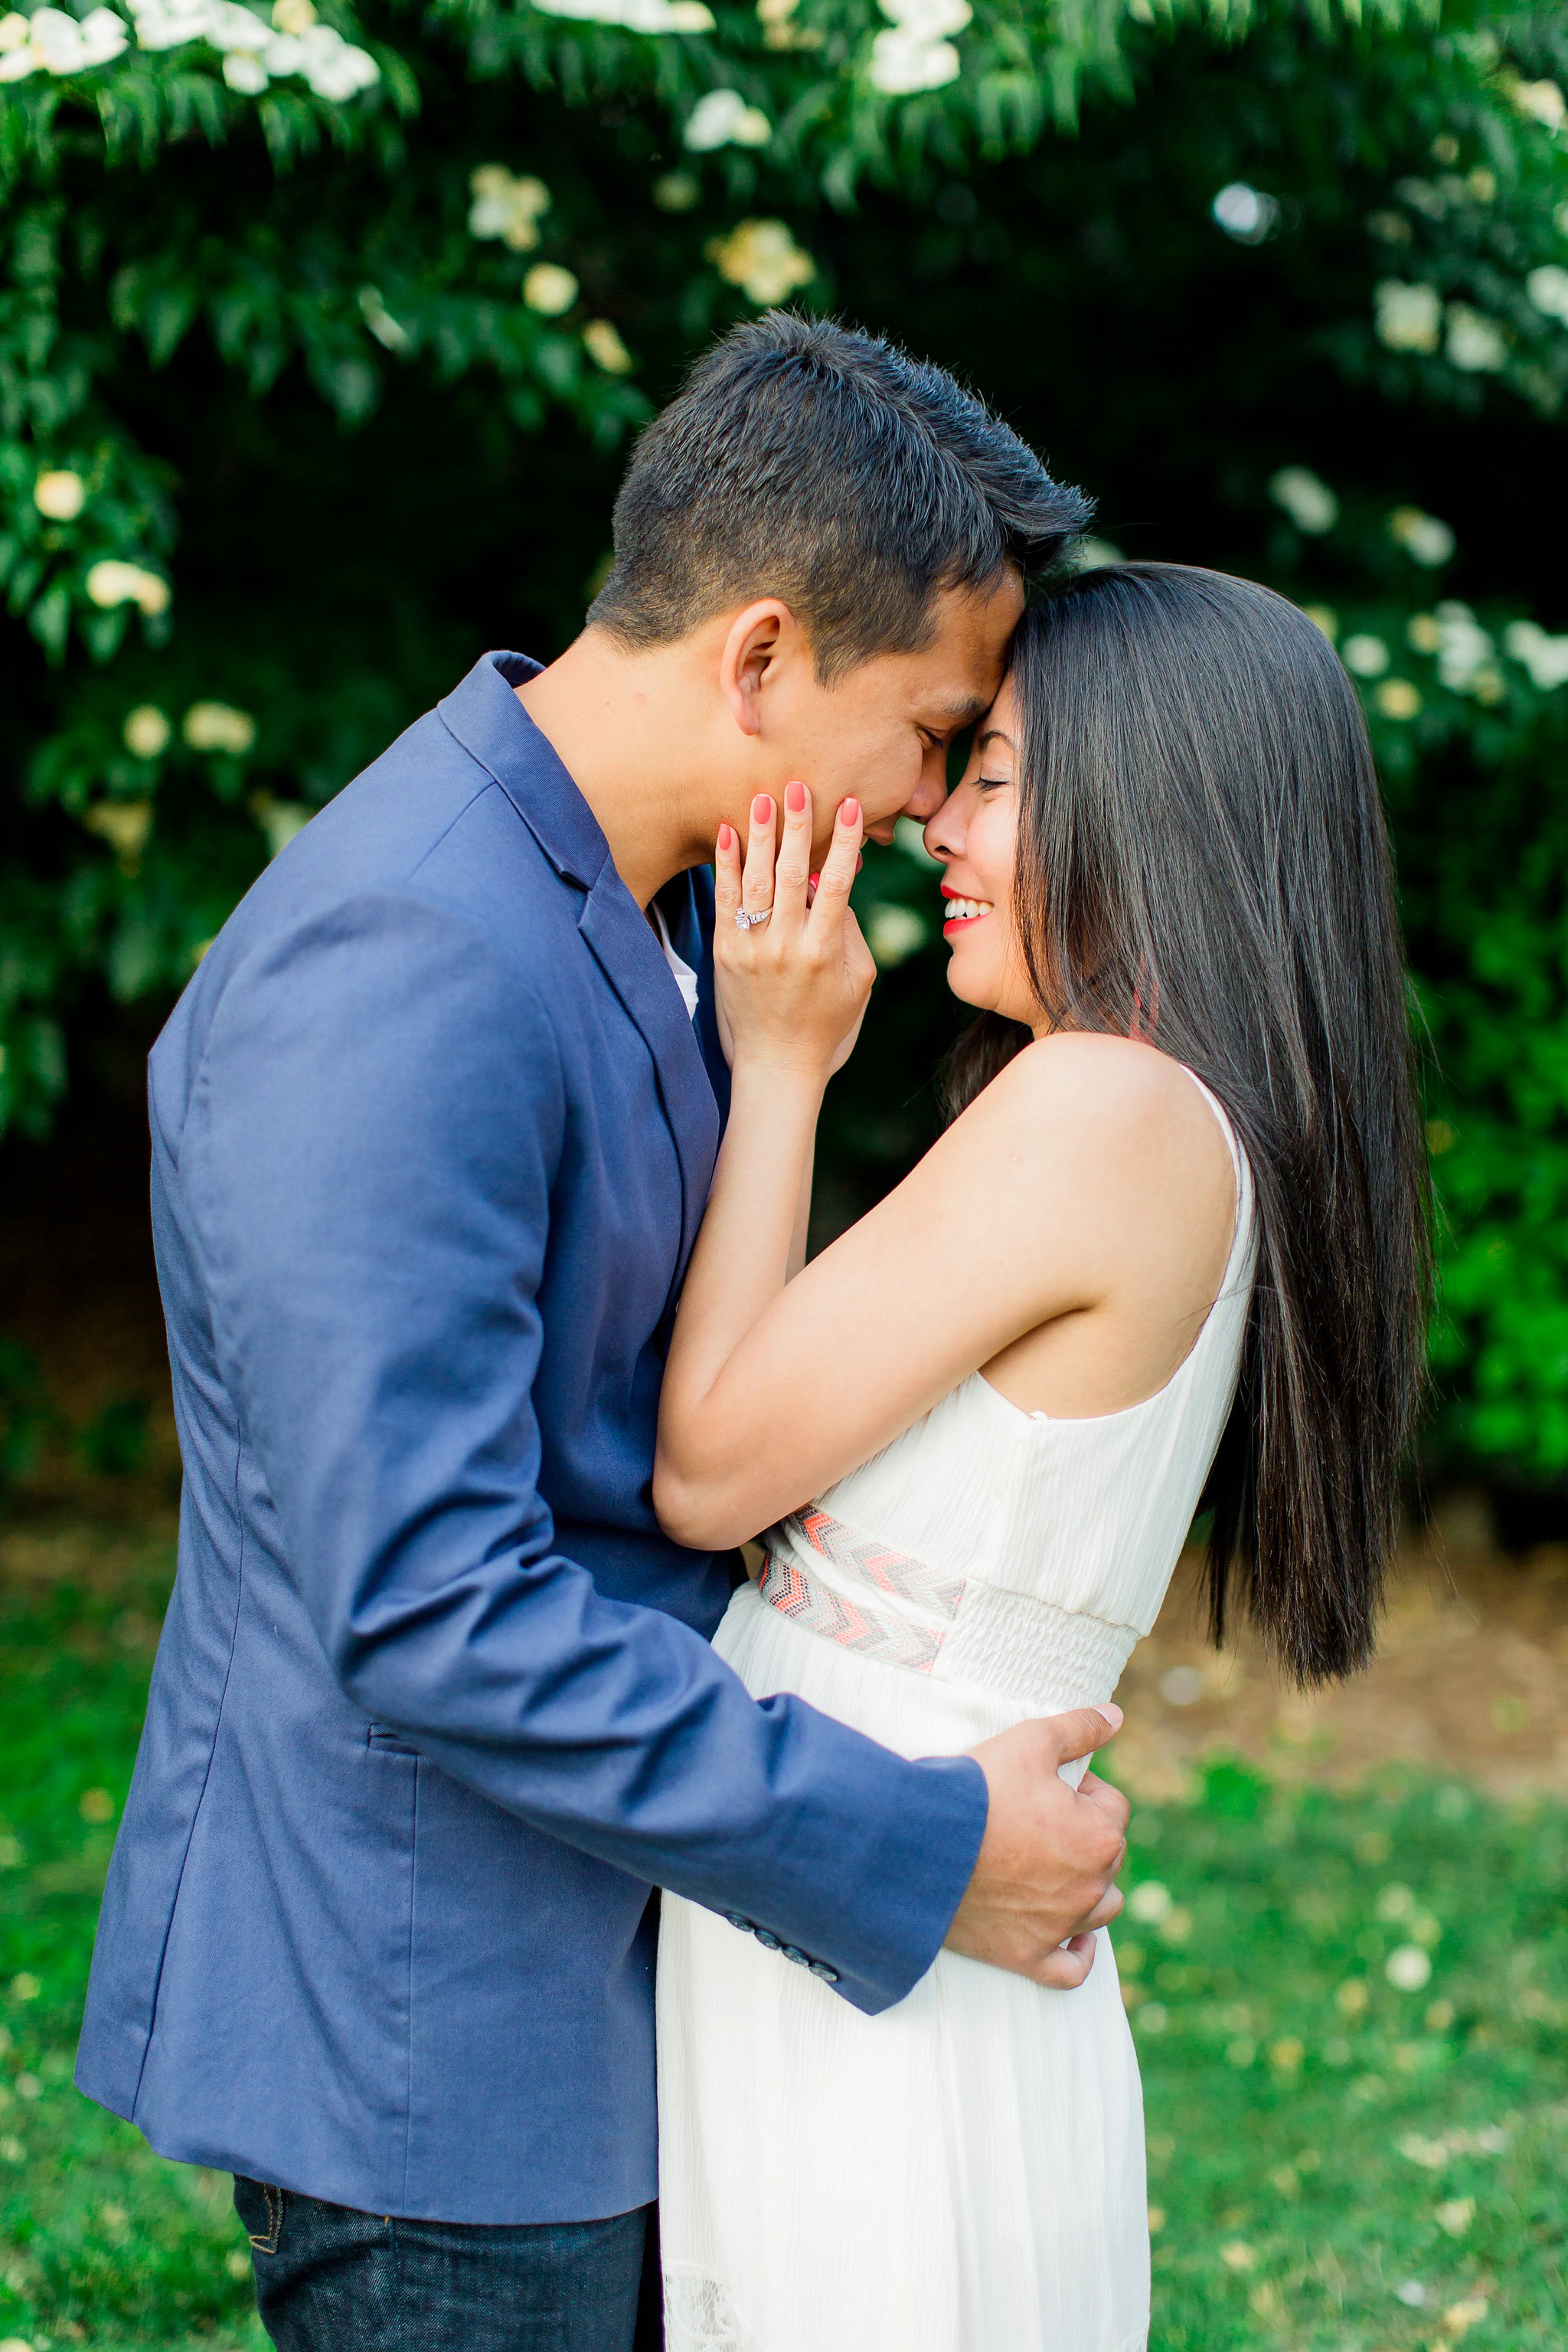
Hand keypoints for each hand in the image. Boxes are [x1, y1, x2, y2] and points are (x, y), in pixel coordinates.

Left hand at [714, 784, 874, 1080]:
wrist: (777, 1064)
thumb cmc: (829, 1022)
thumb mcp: (859, 980)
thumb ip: (850, 928)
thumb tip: (838, 875)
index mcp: (823, 952)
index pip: (834, 884)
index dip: (843, 842)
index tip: (851, 805)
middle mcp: (785, 947)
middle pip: (790, 874)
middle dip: (795, 826)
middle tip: (797, 786)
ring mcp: (751, 949)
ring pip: (754, 882)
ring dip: (758, 835)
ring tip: (762, 796)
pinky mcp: (726, 953)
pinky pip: (725, 900)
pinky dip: (726, 865)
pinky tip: (727, 832)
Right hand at [945, 1704, 1129, 1988]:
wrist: (918, 1845)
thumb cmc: (976, 1790)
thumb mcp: (1030, 1742)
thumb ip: (1080, 1728)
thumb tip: (1116, 1716)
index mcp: (1098, 1835)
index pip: (1112, 1805)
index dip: (1082, 1788)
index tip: (1045, 1784)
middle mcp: (1090, 1886)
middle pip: (1108, 1855)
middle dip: (1083, 1833)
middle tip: (1035, 1816)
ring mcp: (1059, 1926)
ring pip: (1100, 1910)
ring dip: (1088, 1888)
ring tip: (1053, 1867)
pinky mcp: (1028, 1956)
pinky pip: (1071, 1970)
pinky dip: (1077, 1954)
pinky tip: (1074, 1938)